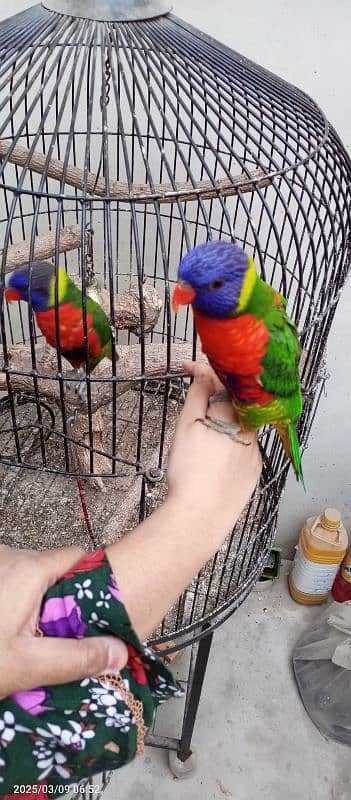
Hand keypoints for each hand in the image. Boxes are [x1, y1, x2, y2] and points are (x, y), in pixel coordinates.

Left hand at [0, 545, 127, 697]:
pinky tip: (12, 632)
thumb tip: (118, 653)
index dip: (92, 583)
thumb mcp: (27, 665)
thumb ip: (76, 658)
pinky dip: (17, 604)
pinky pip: (13, 585)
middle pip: (54, 570)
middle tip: (62, 636)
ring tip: (35, 639)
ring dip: (36, 605)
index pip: (77, 557)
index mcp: (28, 568)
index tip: (96, 611)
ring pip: (32, 579)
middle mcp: (9, 557)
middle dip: (62, 601)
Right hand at [167, 361, 261, 531]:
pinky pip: (244, 448)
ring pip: (239, 426)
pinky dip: (230, 444)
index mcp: (232, 418)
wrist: (199, 516)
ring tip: (202, 432)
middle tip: (194, 392)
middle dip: (214, 394)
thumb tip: (203, 376)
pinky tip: (215, 456)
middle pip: (233, 403)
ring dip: (223, 420)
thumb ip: (197, 397)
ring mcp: (254, 453)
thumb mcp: (185, 428)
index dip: (204, 372)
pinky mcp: (254, 472)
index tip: (189, 368)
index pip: (222, 383)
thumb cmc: (188, 475)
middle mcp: (248, 432)